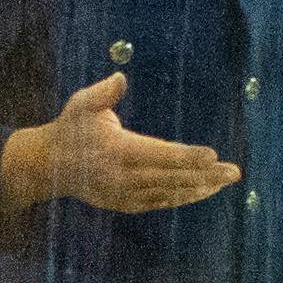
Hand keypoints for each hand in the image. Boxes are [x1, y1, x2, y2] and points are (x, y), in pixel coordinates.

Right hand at [0, 73, 239, 217]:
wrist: (49, 166)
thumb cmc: (71, 128)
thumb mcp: (81, 105)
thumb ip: (103, 93)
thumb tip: (121, 78)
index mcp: (118, 151)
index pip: (160, 154)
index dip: (188, 156)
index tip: (212, 155)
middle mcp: (124, 177)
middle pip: (172, 177)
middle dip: (206, 175)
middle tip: (234, 172)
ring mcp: (125, 194)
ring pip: (169, 193)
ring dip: (199, 189)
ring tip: (224, 183)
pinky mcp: (125, 203)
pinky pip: (159, 202)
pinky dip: (181, 198)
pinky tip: (201, 192)